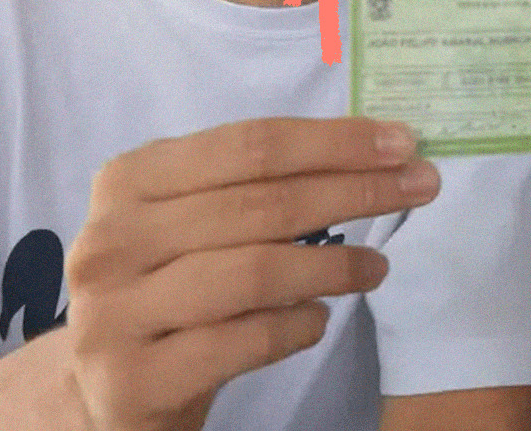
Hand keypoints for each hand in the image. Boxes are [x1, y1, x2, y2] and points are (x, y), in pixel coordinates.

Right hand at [62, 116, 439, 430]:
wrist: (110, 388)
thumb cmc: (173, 287)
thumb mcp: (195, 223)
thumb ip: (260, 186)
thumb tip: (377, 150)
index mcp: (129, 181)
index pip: (249, 146)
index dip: (333, 142)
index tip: (402, 142)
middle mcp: (110, 240)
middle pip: (262, 204)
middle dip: (354, 191)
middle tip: (420, 188)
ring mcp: (114, 313)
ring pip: (254, 272)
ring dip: (335, 265)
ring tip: (377, 269)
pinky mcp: (134, 378)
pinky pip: (244, 340)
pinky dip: (297, 325)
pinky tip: (318, 318)